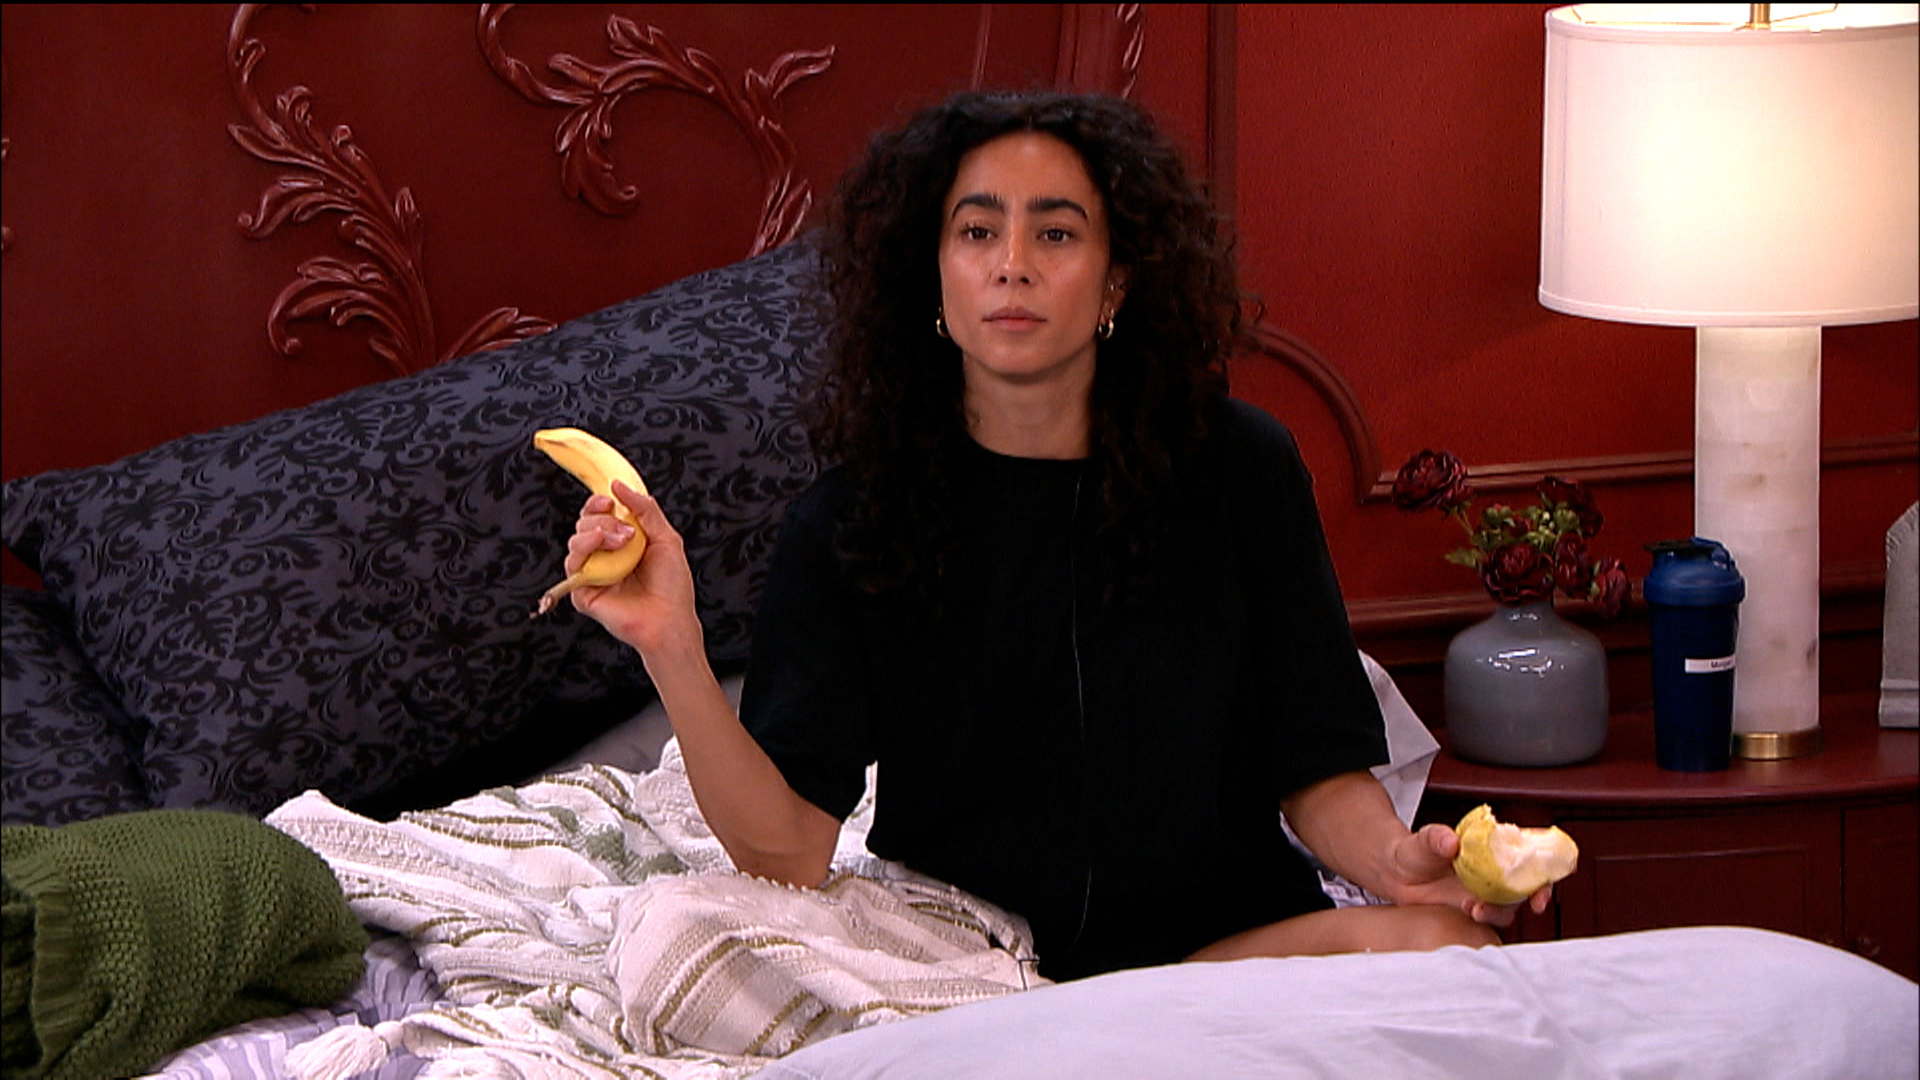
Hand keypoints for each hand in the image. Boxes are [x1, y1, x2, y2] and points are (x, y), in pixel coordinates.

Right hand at [564, 481, 701, 655]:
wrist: (670, 620)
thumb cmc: (672, 587)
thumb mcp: (666, 538)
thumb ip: (646, 509)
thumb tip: (619, 485)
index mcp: (623, 541)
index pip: (600, 514)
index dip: (599, 502)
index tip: (610, 499)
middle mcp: (605, 555)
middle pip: (585, 522)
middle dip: (603, 519)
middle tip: (626, 531)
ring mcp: (594, 572)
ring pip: (575, 539)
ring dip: (598, 532)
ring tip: (622, 543)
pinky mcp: (583, 590)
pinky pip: (572, 564)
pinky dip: (584, 550)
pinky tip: (603, 548)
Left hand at [1385, 823, 1551, 927]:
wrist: (1397, 875)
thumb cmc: (1416, 851)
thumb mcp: (1425, 840)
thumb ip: (1437, 838)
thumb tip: (1450, 841)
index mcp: (1494, 849)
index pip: (1530, 855)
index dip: (1546, 867)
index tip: (1547, 878)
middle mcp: (1496, 873)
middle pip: (1529, 885)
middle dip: (1535, 896)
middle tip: (1529, 904)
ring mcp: (1487, 895)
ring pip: (1509, 907)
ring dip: (1500, 910)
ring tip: (1473, 907)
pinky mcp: (1475, 912)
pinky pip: (1490, 921)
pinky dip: (1485, 921)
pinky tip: (1466, 913)